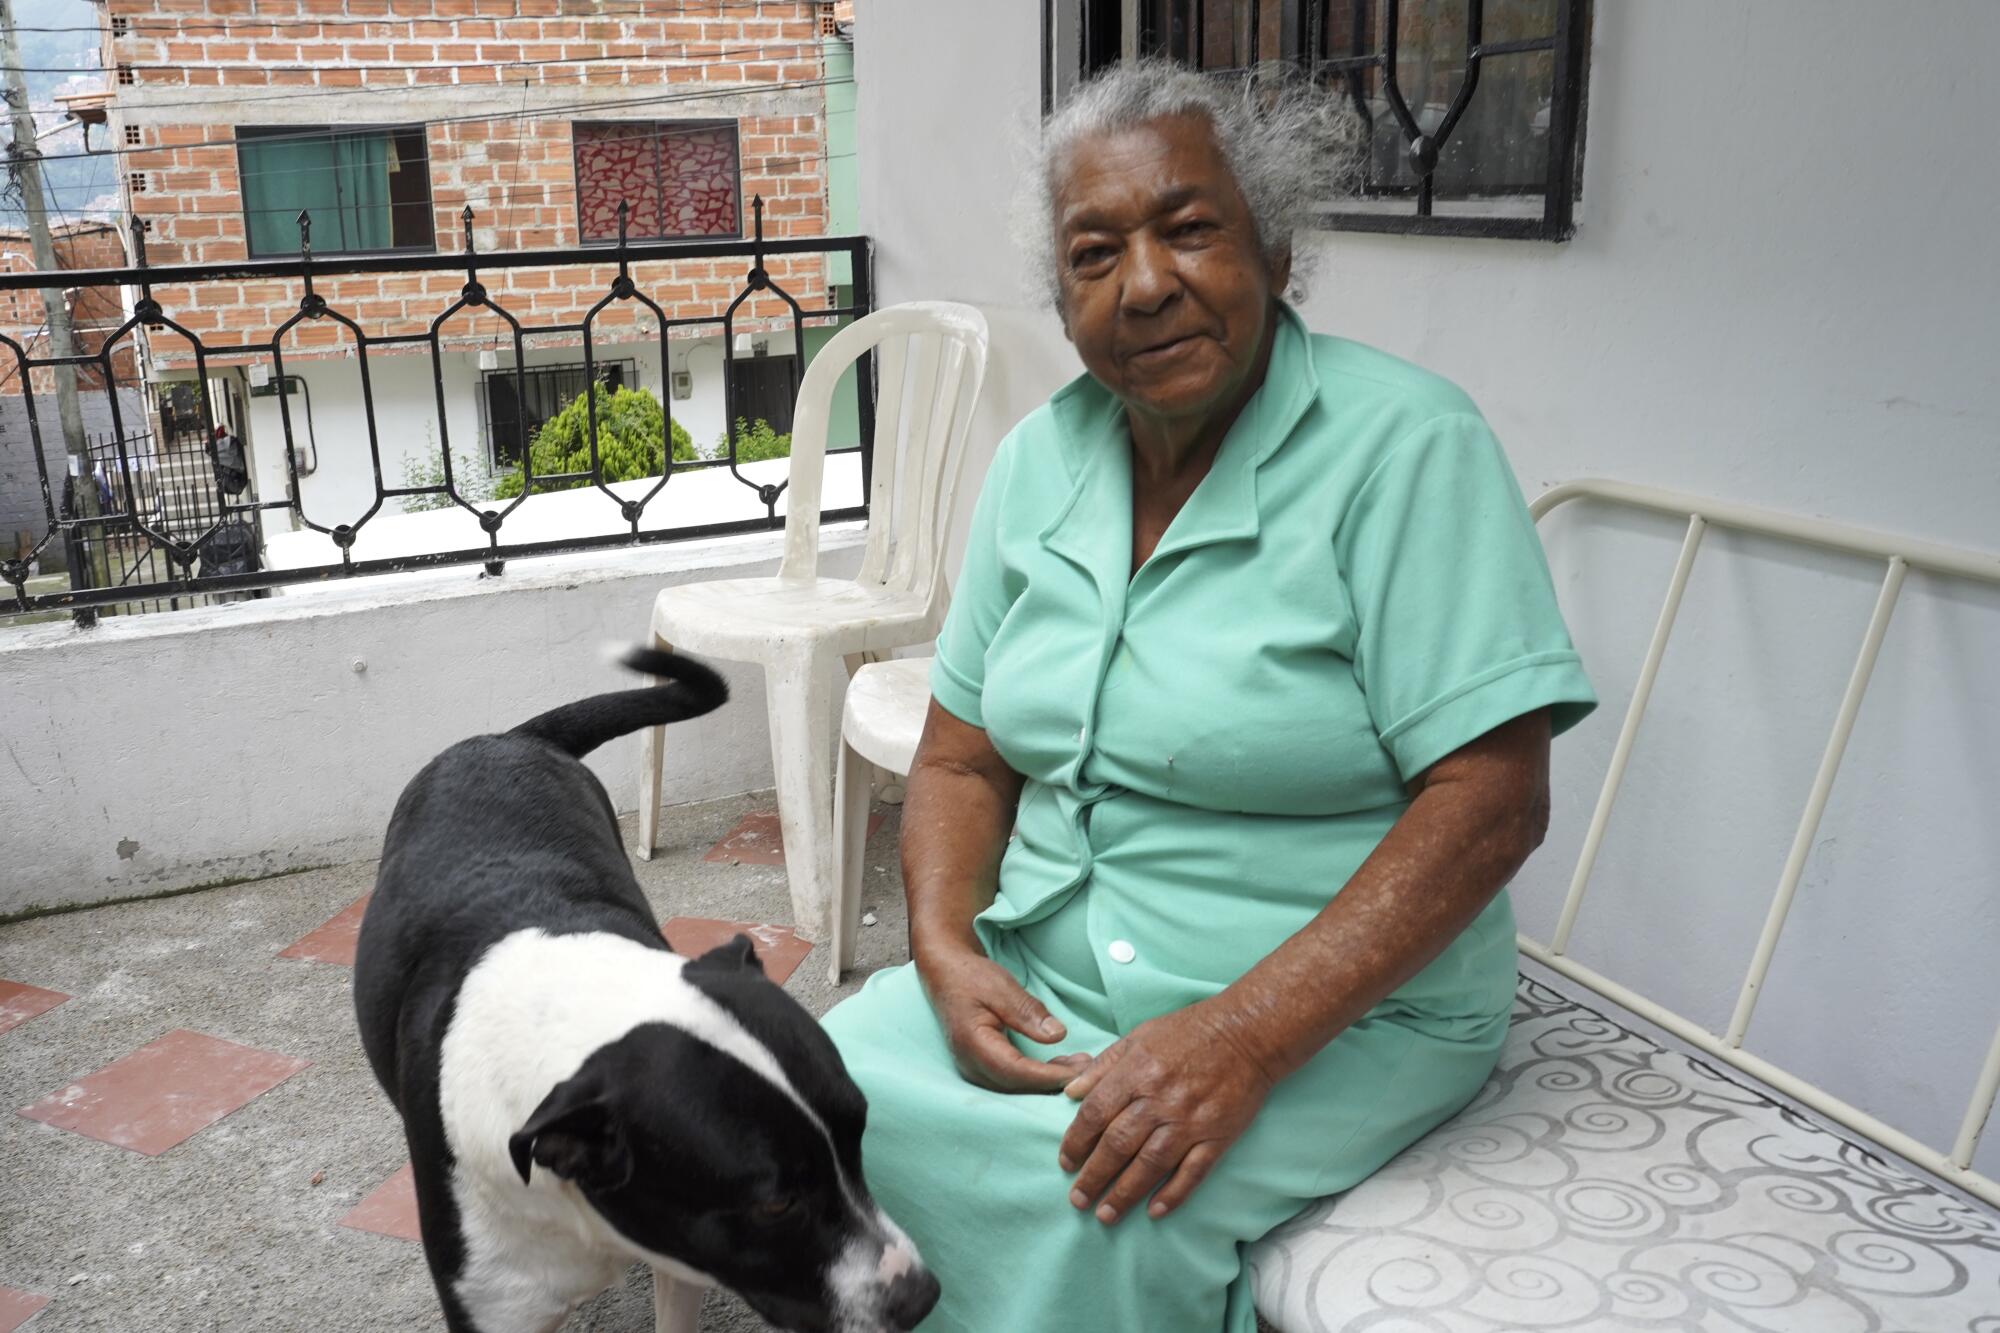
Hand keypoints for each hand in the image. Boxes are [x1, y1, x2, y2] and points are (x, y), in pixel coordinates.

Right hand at [916, 944, 1091, 1092]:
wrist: (946, 975)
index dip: (1049, 1076)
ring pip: (1016, 1087)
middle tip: (1090, 1067)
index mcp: (973, 1045)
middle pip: (1017, 1086)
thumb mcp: (1001, 987)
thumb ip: (1027, 1012)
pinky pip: (1013, 1081)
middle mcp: (971, 1065)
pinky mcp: (983, 1068)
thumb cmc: (971, 978)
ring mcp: (975, 1070)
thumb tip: (1057, 1035)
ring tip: (1081, 1064)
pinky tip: (1062, 1066)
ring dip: (1049, 1080)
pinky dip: (1038, 1076)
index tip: (1081, 1070)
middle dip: (1054, 1081)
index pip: (1015, 1071)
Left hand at [1059, 998, 1275, 1223]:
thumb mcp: (1139, 1037)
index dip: (1076, 1142)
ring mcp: (1190, 1121)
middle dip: (1093, 1177)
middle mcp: (1160, 1099)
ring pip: (1150, 1165)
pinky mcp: (1217, 1136)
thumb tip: (1070, 1090)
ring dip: (1124, 1194)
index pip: (1095, 1114)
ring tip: (1105, 1215)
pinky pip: (1192, 1172)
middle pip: (1118, 1145)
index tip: (1065, 1163)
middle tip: (1077, 1200)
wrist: (1247, 1033)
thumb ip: (1103, 1065)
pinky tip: (1154, 1211)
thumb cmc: (1189, 1032)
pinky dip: (1173, 1194)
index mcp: (1137, 1072)